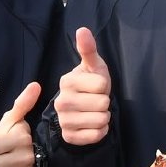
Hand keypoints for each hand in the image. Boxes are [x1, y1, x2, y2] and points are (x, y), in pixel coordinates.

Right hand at [55, 27, 112, 145]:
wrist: (82, 110)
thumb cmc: (90, 85)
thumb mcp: (93, 66)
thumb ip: (88, 49)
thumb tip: (82, 29)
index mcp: (67, 81)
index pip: (102, 85)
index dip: (104, 86)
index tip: (96, 87)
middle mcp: (61, 101)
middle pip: (102, 103)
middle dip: (105, 102)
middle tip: (95, 100)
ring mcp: (64, 120)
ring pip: (101, 120)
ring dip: (104, 117)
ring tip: (94, 112)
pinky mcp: (69, 136)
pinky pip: (97, 135)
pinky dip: (101, 131)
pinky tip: (92, 124)